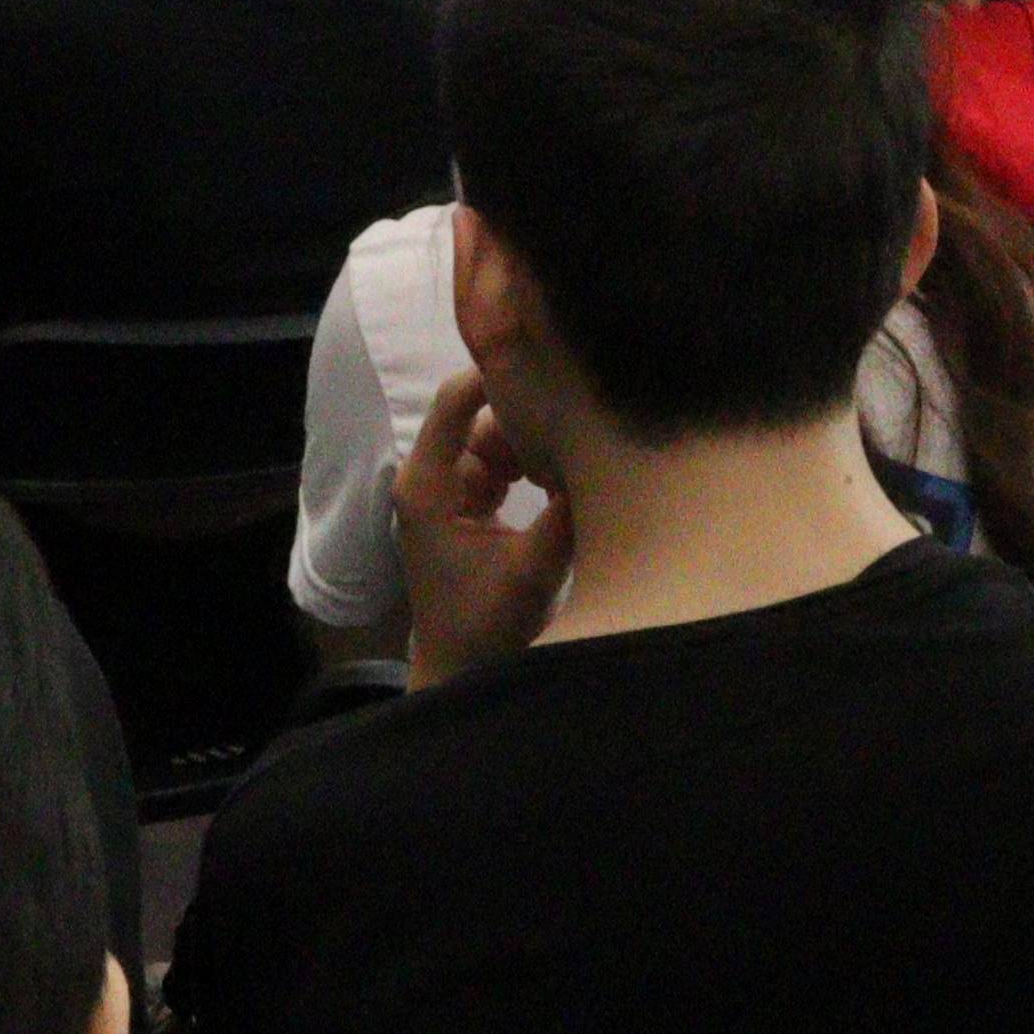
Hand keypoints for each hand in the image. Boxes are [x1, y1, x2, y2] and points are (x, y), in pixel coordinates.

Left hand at [391, 368, 572, 688]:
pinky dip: (534, 464)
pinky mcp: (470, 503)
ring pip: (499, 437)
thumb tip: (604, 453)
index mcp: (429, 485)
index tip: (552, 361)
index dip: (499, 372)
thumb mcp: (533, 569)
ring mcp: (450, 489)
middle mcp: (433, 478)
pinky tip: (566, 476)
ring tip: (579, 447)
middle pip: (483, 414)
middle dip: (530, 413)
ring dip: (536, 441)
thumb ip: (566, 512)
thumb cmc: (484, 627)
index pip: (457, 400)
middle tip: (581, 413)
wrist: (462, 672)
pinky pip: (505, 462)